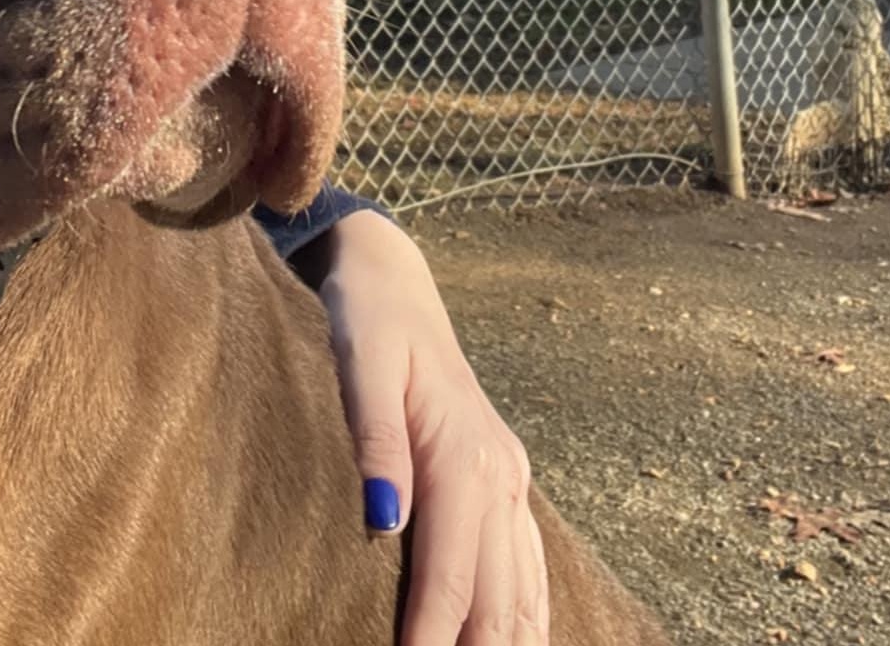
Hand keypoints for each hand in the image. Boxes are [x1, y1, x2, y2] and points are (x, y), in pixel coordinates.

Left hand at [316, 209, 548, 645]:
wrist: (394, 280)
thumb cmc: (368, 321)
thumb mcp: (360, 365)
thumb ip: (374, 441)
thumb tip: (384, 521)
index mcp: (465, 455)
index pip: (451, 575)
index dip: (431, 637)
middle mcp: (501, 474)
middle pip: (499, 598)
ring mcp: (511, 477)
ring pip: (525, 591)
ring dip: (511, 644)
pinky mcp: (506, 477)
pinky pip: (529, 565)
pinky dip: (528, 616)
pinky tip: (520, 642)